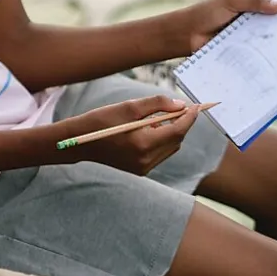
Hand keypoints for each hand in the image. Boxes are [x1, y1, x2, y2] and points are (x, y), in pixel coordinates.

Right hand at [59, 95, 198, 175]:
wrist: (80, 143)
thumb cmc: (101, 121)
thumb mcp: (129, 106)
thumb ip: (157, 104)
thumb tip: (181, 105)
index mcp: (143, 143)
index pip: (178, 130)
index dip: (190, 117)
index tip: (197, 105)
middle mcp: (146, 160)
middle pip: (177, 140)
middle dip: (181, 123)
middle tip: (179, 108)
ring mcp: (143, 168)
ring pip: (170, 148)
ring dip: (171, 132)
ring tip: (157, 119)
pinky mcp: (139, 170)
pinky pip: (160, 155)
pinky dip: (161, 141)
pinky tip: (148, 131)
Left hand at [182, 0, 276, 53]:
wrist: (185, 35)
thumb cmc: (206, 13)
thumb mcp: (231, 2)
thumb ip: (254, 2)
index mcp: (251, 4)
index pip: (275, 4)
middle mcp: (251, 21)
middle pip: (274, 24)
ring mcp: (247, 37)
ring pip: (267, 41)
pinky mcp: (241, 52)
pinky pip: (256, 54)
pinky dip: (265, 57)